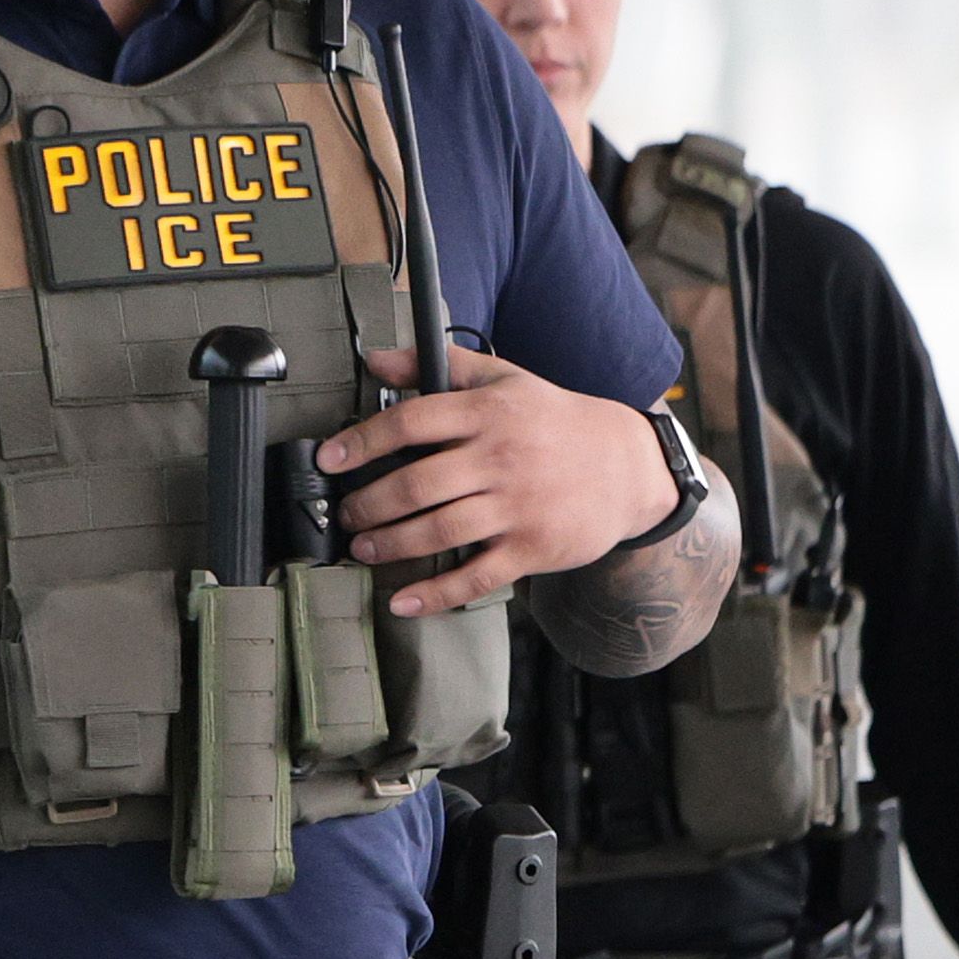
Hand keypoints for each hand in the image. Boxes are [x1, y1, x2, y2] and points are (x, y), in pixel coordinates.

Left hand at [313, 347, 674, 613]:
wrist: (627, 466)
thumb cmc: (553, 421)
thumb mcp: (503, 379)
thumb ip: (437, 365)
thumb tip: (375, 357)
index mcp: (488, 412)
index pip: (411, 422)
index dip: (362, 441)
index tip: (330, 459)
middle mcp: (500, 458)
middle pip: (415, 486)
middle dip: (368, 506)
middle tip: (347, 516)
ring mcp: (517, 506)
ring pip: (438, 532)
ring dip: (390, 545)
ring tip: (364, 549)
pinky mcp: (532, 548)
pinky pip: (474, 576)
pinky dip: (435, 594)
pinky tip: (402, 601)